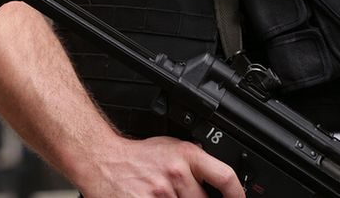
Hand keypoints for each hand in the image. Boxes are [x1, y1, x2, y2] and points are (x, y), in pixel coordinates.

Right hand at [81, 136, 244, 197]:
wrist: (102, 160)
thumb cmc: (135, 156)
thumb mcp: (171, 147)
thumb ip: (193, 160)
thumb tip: (214, 175)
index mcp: (187, 155)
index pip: (224, 177)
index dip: (237, 195)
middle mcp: (176, 174)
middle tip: (185, 195)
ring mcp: (161, 194)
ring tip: (166, 194)